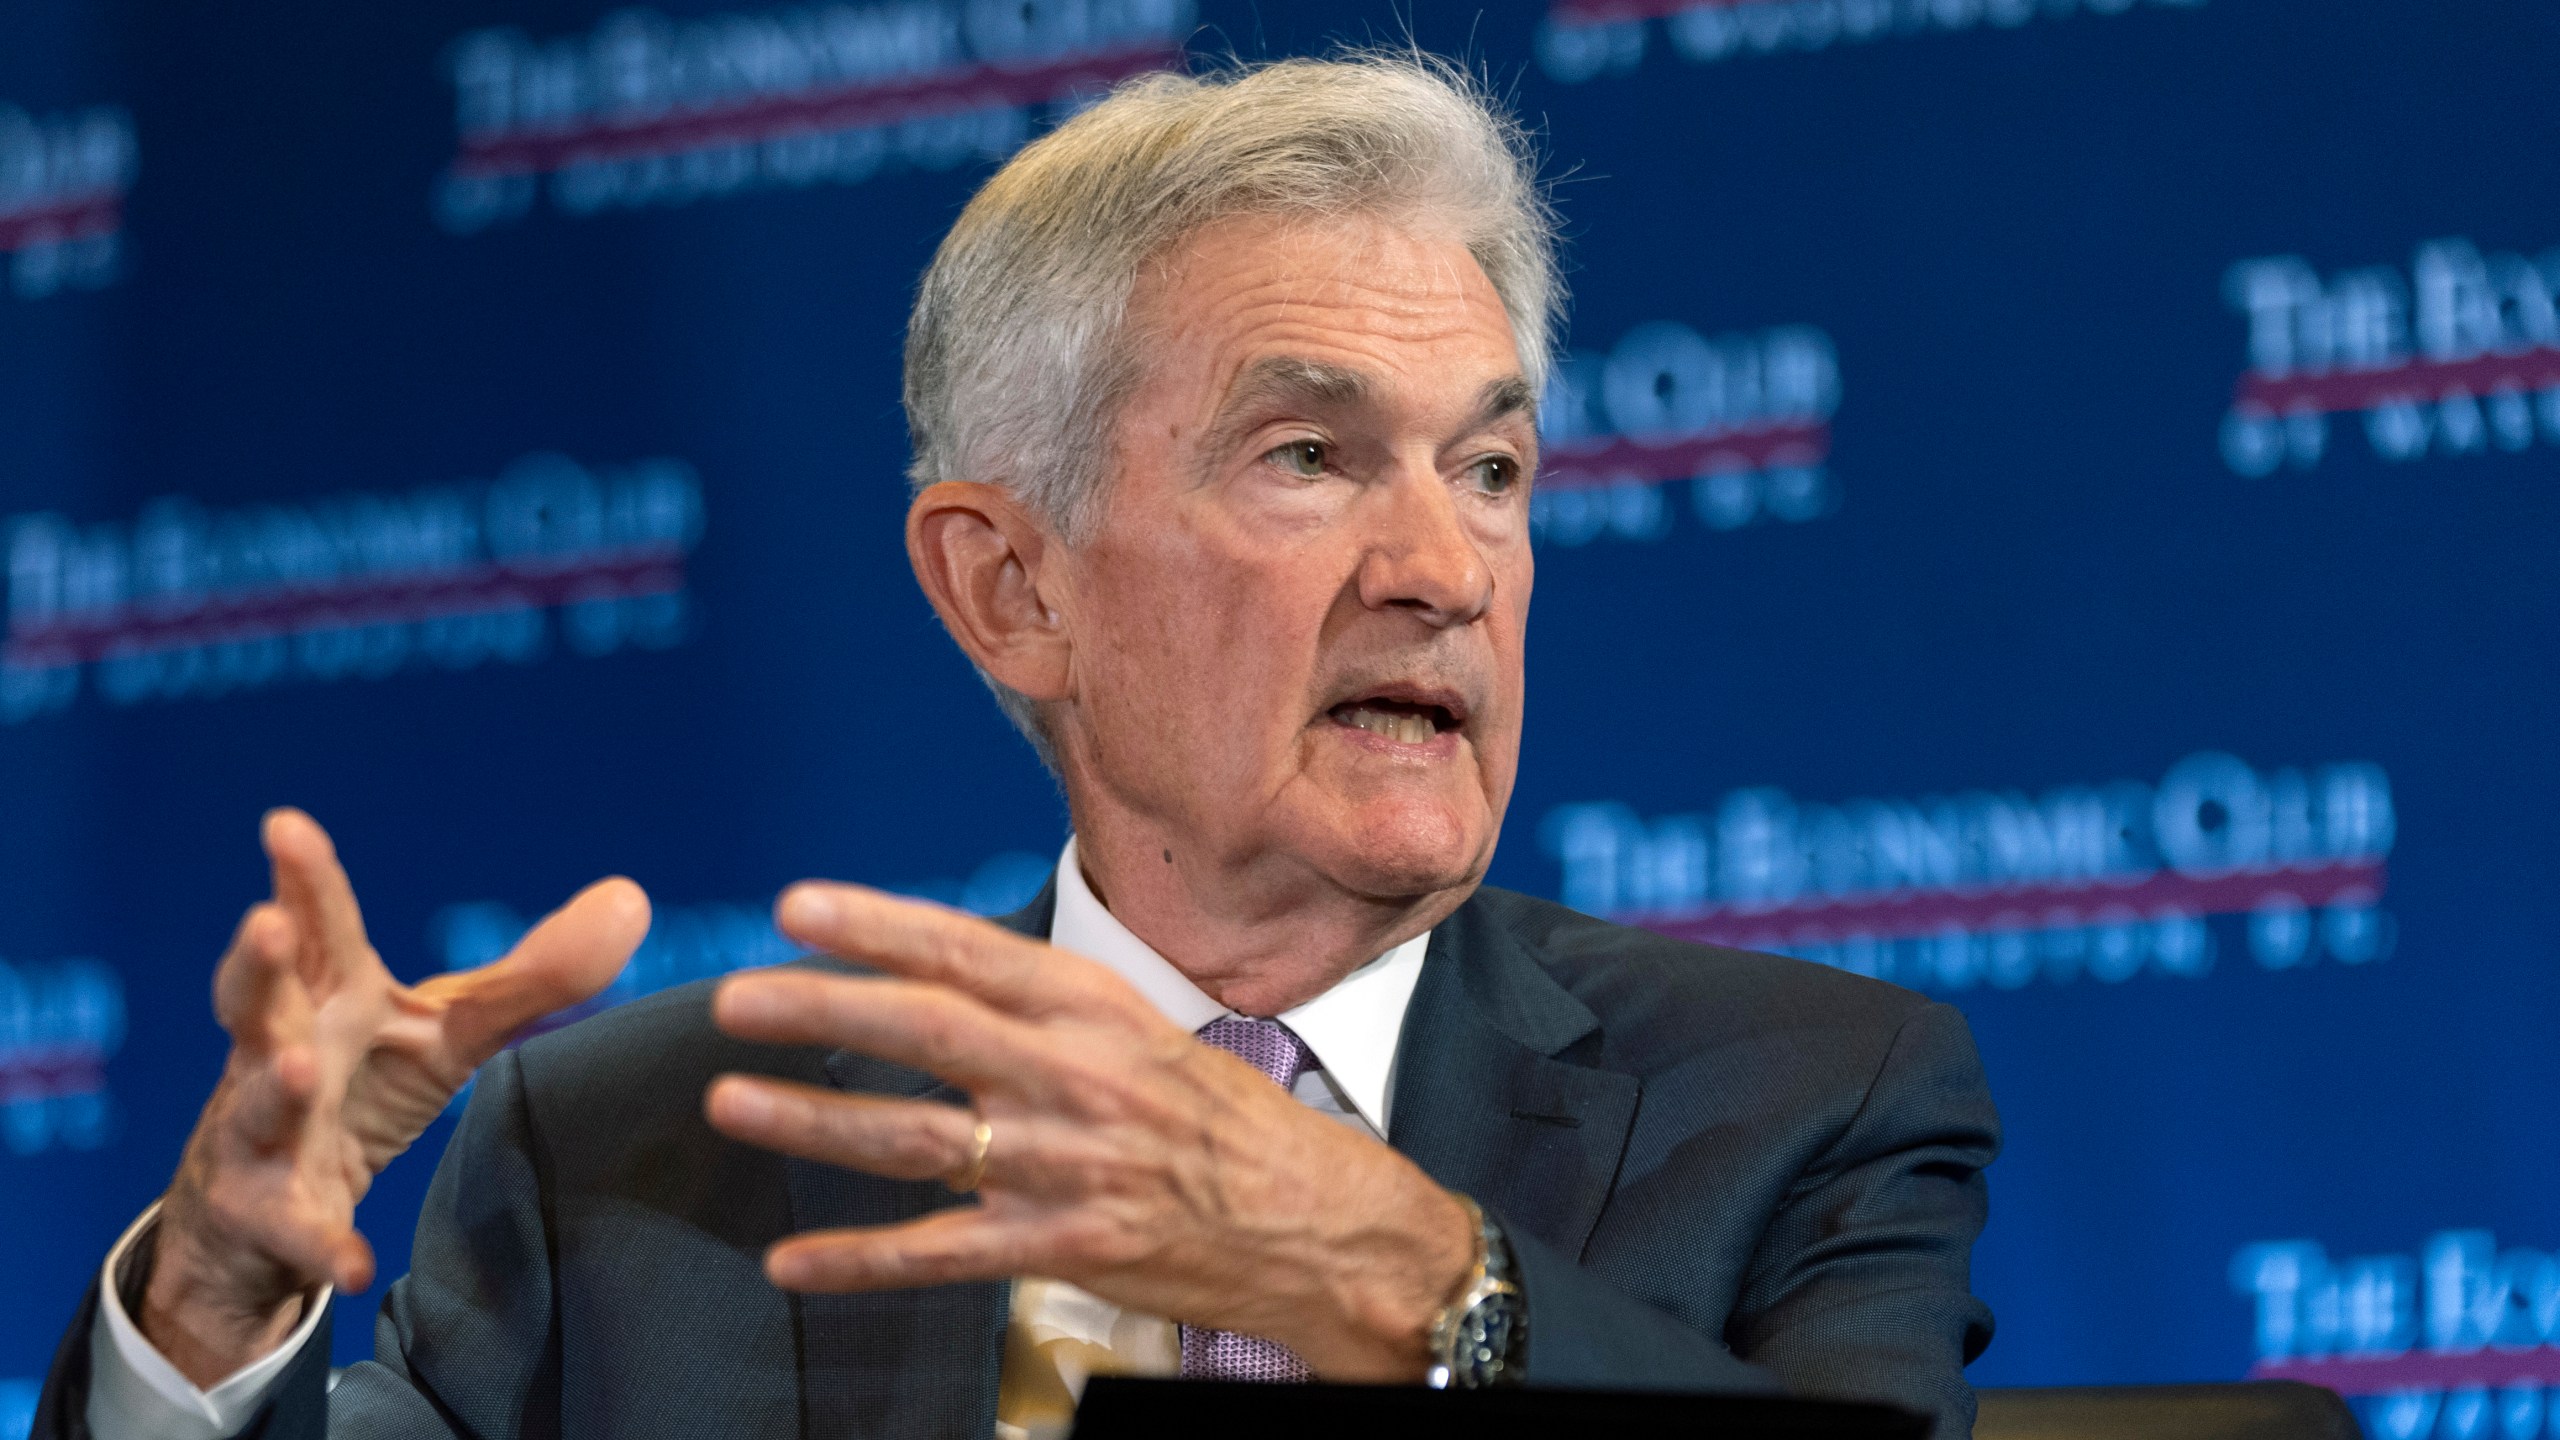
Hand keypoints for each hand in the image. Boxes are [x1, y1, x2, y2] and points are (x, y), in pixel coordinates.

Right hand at [143, 809, 649, 1386]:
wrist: (271, 1203)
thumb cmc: (363, 1079)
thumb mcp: (450, 1027)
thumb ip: (535, 973)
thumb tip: (633, 897)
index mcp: (328, 995)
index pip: (316, 927)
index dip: (303, 878)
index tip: (286, 824)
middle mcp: (280, 1051)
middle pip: (254, 1000)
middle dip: (256, 963)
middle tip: (266, 923)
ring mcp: (262, 1134)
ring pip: (258, 1105)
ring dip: (277, 1088)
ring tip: (299, 1070)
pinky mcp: (272, 1216)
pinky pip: (298, 1231)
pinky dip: (323, 1245)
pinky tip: (352, 1266)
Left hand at [703, 883, 1476, 1380]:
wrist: (1313, 1218)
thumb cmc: (1219, 1116)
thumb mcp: (1145, 1028)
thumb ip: (1044, 1006)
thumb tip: (937, 968)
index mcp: (1094, 1009)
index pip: (969, 951)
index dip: (877, 925)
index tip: (795, 907)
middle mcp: (1074, 1077)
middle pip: (925, 1031)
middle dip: (820, 1010)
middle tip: (735, 999)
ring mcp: (1063, 1165)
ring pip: (914, 1137)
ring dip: (813, 1120)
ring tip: (731, 1103)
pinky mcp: (1059, 1246)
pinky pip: (939, 1253)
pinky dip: (857, 1259)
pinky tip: (790, 1261)